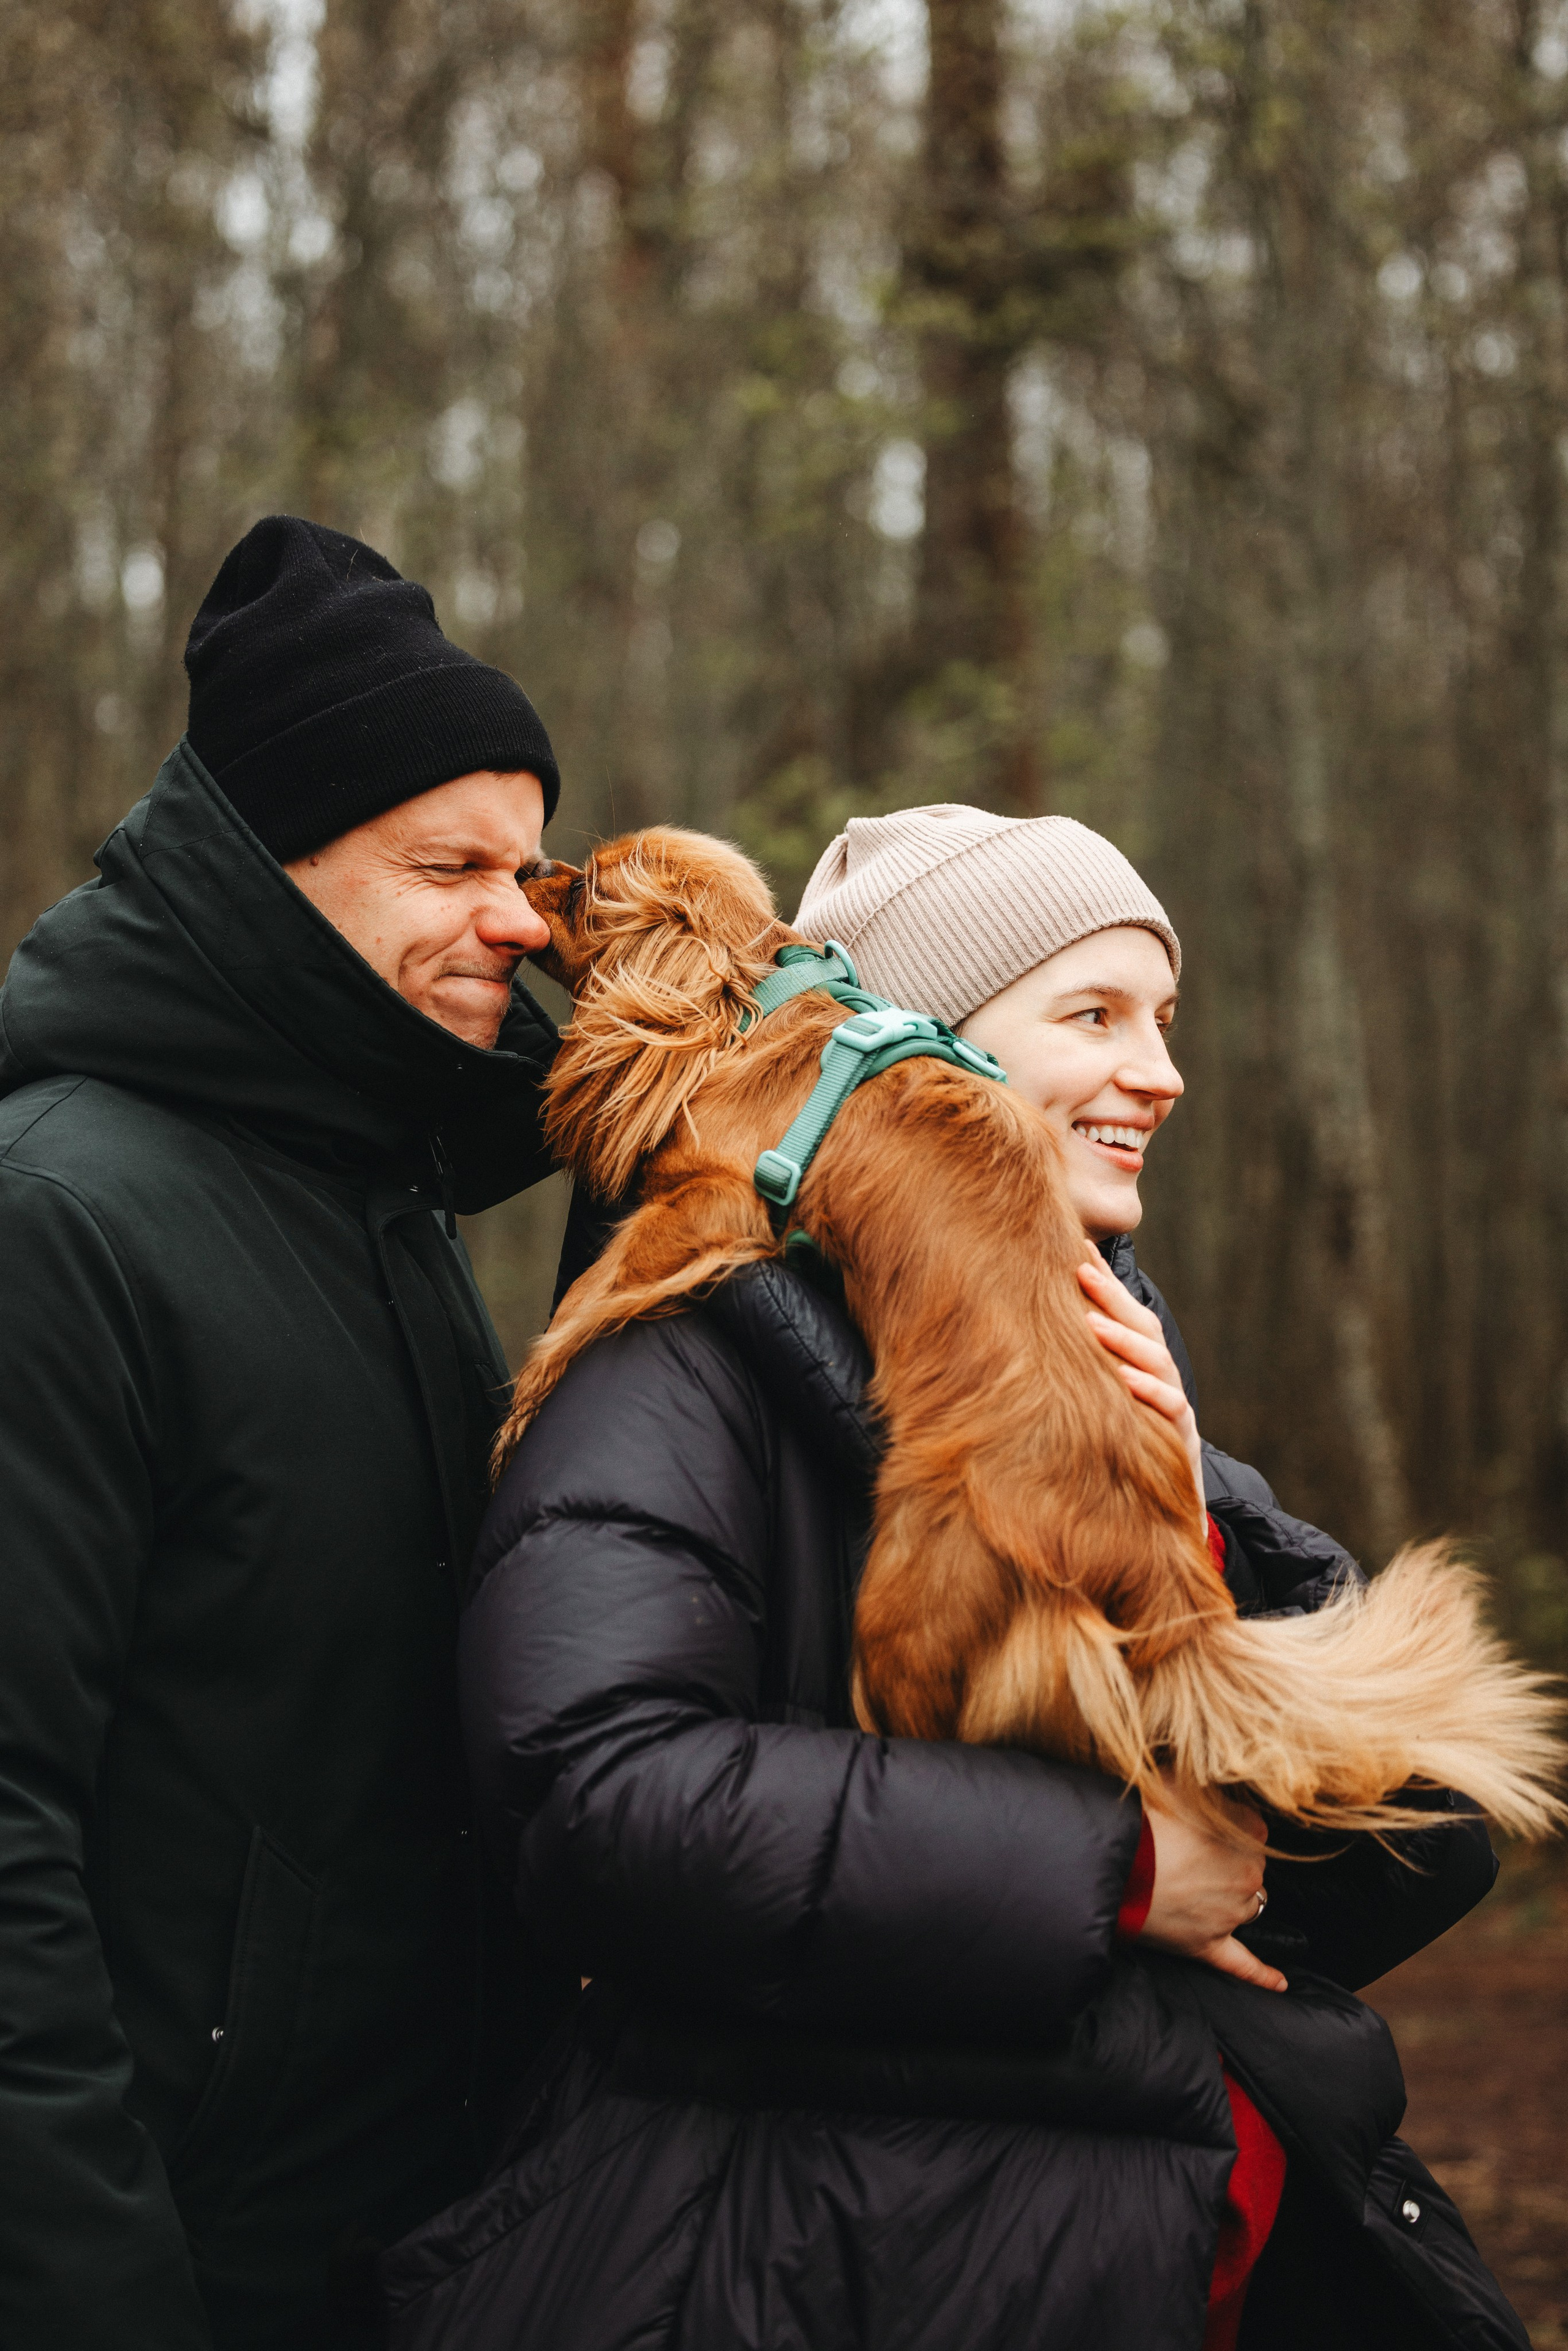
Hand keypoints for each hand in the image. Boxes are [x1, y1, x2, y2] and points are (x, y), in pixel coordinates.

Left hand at [1078, 1258, 1204, 1534]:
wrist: (1165, 1513)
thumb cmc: (1123, 1450)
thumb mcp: (1100, 1407)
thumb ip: (1081, 1373)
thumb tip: (1033, 1341)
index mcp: (1137, 1364)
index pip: (1122, 1314)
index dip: (1102, 1283)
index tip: (1074, 1252)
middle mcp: (1157, 1376)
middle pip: (1139, 1325)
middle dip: (1110, 1295)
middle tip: (1079, 1267)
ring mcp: (1172, 1403)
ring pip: (1155, 1360)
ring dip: (1124, 1339)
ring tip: (1091, 1322)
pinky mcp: (1181, 1435)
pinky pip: (1169, 1407)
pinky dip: (1149, 1391)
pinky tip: (1125, 1380)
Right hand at [1140, 1773, 1285, 1990]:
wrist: (1111, 1862)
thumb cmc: (1143, 1818)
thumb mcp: (1177, 1781)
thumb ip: (1205, 1786)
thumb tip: (1214, 1778)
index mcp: (1250, 1834)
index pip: (1253, 1828)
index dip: (1225, 1825)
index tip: (1201, 1823)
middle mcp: (1249, 1875)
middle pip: (1250, 1867)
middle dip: (1226, 1860)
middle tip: (1188, 1850)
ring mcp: (1230, 1914)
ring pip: (1246, 1906)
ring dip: (1230, 1898)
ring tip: (1196, 1886)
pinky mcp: (1207, 1945)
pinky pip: (1242, 1965)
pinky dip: (1262, 1975)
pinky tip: (1280, 1983)